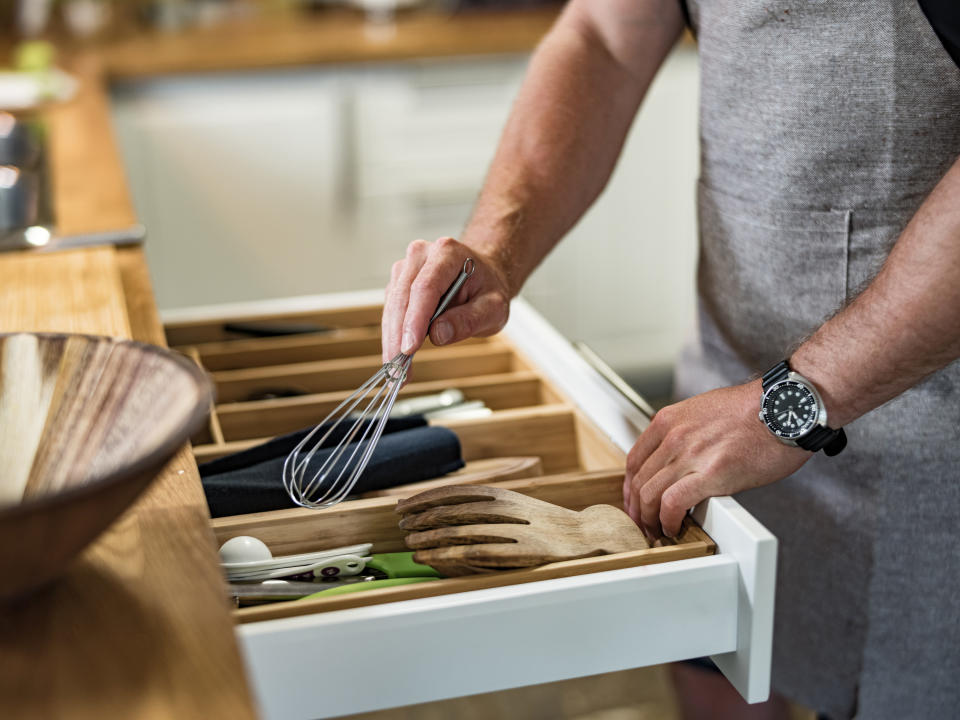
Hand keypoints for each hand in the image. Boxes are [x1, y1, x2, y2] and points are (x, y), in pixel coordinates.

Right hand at [381, 237, 511, 362]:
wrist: (483, 276)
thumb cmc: (487, 290)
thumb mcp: (493, 308)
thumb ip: (469, 320)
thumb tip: (438, 334)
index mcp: (448, 253)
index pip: (425, 287)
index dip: (415, 320)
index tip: (409, 349)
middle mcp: (422, 255)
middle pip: (402, 297)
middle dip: (398, 337)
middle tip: (399, 371)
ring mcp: (407, 268)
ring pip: (392, 306)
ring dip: (392, 340)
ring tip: (397, 372)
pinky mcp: (398, 283)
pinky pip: (391, 310)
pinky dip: (393, 335)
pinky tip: (397, 356)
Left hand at [622, 380, 810, 539]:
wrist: (787, 408)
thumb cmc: (758, 410)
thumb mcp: (707, 410)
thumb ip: (687, 432)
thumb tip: (680, 456)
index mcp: (670, 420)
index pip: (634, 460)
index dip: (630, 487)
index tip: (635, 500)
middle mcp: (674, 435)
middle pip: (638, 480)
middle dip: (637, 508)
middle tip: (643, 524)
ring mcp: (690, 454)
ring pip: (649, 494)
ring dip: (649, 519)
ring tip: (658, 531)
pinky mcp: (711, 474)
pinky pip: (673, 503)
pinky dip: (667, 521)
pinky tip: (674, 528)